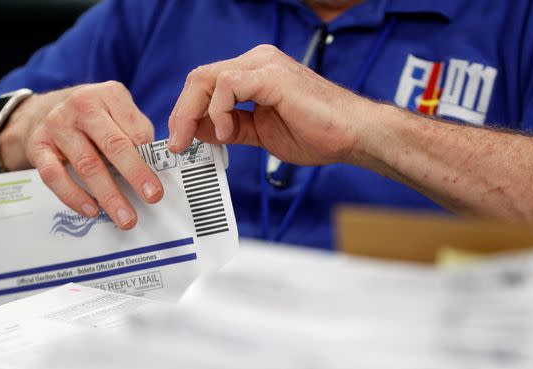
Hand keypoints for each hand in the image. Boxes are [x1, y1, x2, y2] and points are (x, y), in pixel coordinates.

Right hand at [0, 81, 162, 228]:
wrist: (44, 110)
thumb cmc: (92, 117)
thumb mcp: (118, 111)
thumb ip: (137, 133)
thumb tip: (155, 166)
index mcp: (109, 95)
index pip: (136, 129)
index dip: (150, 157)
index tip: (161, 179)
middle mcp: (82, 106)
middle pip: (114, 145)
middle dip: (136, 174)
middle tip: (152, 197)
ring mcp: (58, 125)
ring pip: (87, 164)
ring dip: (109, 195)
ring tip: (125, 217)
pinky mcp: (39, 146)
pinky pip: (55, 175)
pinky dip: (74, 196)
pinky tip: (91, 210)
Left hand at [168, 45, 374, 166]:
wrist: (353, 135)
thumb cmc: (318, 133)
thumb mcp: (260, 133)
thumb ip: (230, 128)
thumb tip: (198, 131)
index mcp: (255, 73)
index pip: (207, 83)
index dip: (187, 112)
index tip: (181, 140)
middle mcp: (257, 61)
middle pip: (200, 77)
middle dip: (182, 113)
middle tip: (179, 143)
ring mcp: (264, 65)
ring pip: (207, 78)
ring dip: (195, 113)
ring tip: (207, 139)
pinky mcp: (271, 75)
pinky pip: (227, 85)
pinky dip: (219, 112)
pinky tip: (230, 132)